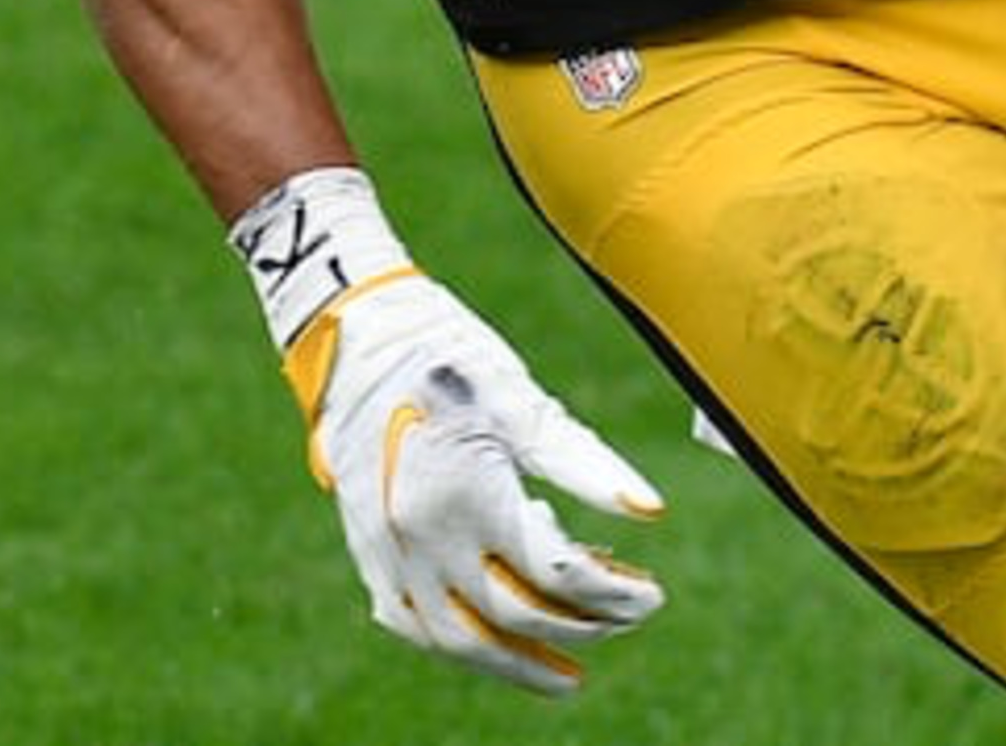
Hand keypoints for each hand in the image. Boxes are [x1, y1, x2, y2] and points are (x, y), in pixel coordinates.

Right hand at [231, 168, 664, 694]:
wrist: (353, 335)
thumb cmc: (449, 351)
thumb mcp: (521, 398)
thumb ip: (584, 459)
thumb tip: (652, 510)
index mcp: (467, 492)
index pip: (555, 574)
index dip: (612, 593)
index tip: (652, 595)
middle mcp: (422, 536)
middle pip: (515, 614)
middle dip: (582, 626)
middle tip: (628, 617)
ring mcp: (388, 553)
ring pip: (461, 641)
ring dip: (520, 662)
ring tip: (569, 669)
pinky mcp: (369, 555)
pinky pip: (417, 626)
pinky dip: (463, 645)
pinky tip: (498, 645)